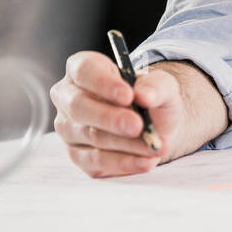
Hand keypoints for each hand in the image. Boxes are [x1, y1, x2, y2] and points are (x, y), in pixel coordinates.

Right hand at [49, 51, 191, 176]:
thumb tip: (145, 96)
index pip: (84, 71)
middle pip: (79, 106)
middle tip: (138, 125)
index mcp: (83, 68)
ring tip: (154, 146)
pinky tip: (146, 161)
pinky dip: (124, 162)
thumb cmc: (150, 98)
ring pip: (91, 137)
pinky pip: (97, 162)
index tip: (128, 95)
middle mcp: (68, 97)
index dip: (104, 83)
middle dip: (110, 118)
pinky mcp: (78, 155)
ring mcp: (69, 128)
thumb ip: (156, 86)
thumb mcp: (162, 86)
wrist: (155, 126)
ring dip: (126, 144)